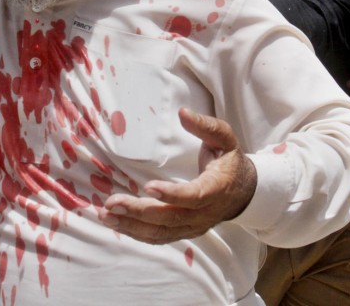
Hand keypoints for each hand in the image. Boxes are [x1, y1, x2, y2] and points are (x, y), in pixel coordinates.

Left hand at [98, 108, 255, 243]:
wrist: (243, 192)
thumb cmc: (229, 161)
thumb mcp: (224, 140)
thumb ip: (206, 126)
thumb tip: (182, 112)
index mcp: (217, 188)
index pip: (194, 196)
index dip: (172, 194)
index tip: (148, 187)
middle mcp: (206, 213)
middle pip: (171, 217)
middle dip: (140, 212)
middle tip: (112, 202)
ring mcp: (195, 226)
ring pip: (162, 232)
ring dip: (132, 226)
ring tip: (106, 215)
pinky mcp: (185, 232)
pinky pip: (159, 237)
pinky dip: (136, 233)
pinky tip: (117, 223)